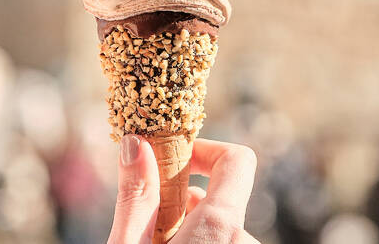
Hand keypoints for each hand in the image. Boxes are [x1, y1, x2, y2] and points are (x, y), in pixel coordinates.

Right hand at [107, 135, 258, 243]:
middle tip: (146, 222)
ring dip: (187, 229)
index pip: (237, 161)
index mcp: (220, 226)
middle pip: (218, 199)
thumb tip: (135, 143)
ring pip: (217, 228)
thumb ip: (136, 196)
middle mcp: (243, 241)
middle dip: (181, 202)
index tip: (171, 161)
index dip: (205, 150)